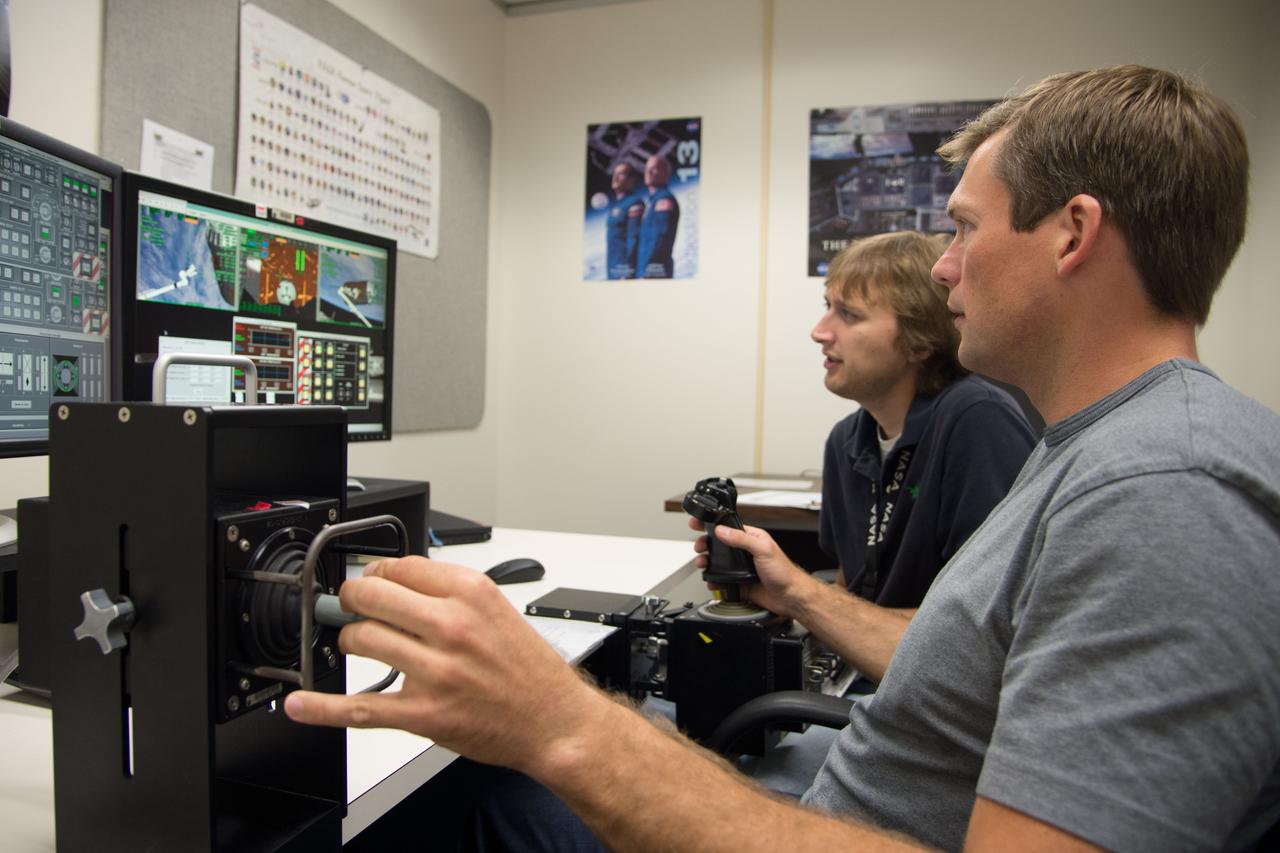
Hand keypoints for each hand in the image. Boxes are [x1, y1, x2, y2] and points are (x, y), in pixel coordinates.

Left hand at [283, 556, 608, 774]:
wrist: (553, 720)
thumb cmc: (528, 669)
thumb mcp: (497, 609)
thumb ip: (449, 592)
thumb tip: (395, 579)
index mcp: (471, 594)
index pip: (400, 566)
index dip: (376, 571)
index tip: (369, 579)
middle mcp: (452, 627)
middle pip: (372, 595)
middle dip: (352, 599)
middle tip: (352, 605)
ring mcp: (436, 671)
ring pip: (362, 640)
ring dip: (351, 641)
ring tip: (361, 644)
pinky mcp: (424, 713)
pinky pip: (361, 707)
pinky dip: (324, 708)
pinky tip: (301, 704)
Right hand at [687, 517, 820, 617]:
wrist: (789, 597)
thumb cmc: (784, 572)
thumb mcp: (763, 549)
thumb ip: (741, 538)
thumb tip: (722, 531)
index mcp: (751, 538)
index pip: (727, 527)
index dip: (712, 524)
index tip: (698, 522)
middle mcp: (744, 552)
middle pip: (718, 545)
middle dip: (705, 544)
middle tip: (699, 546)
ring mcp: (740, 568)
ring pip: (716, 563)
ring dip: (706, 562)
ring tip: (702, 563)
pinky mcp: (737, 582)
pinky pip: (720, 580)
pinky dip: (713, 580)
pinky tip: (712, 579)